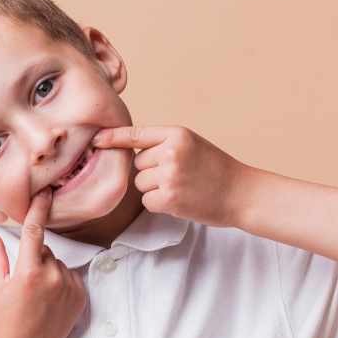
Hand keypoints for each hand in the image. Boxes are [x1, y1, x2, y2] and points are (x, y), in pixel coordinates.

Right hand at [0, 187, 85, 337]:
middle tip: (22, 283)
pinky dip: (62, 283)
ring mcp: (69, 289)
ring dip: (48, 271)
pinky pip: (72, 277)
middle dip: (34, 258)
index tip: (45, 193)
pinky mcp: (81, 298)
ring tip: (35, 296)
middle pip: (45, 251)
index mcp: (28, 272)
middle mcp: (52, 278)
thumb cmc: (0, 320)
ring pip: (58, 264)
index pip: (35, 231)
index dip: (39, 209)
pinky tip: (49, 301)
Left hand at [92, 126, 253, 227]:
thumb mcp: (192, 144)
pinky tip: (180, 201)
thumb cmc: (216, 170)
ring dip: (154, 189)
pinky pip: (147, 200)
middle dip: (150, 172)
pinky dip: (159, 204)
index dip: (114, 137)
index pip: (136, 134)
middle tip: (178, 176)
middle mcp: (171, 151)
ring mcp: (169, 175)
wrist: (241, 193)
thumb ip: (164, 143)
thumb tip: (130, 150)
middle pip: (137, 163)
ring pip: (140, 183)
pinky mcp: (169, 198)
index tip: (96, 139)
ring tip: (181, 187)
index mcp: (177, 134)